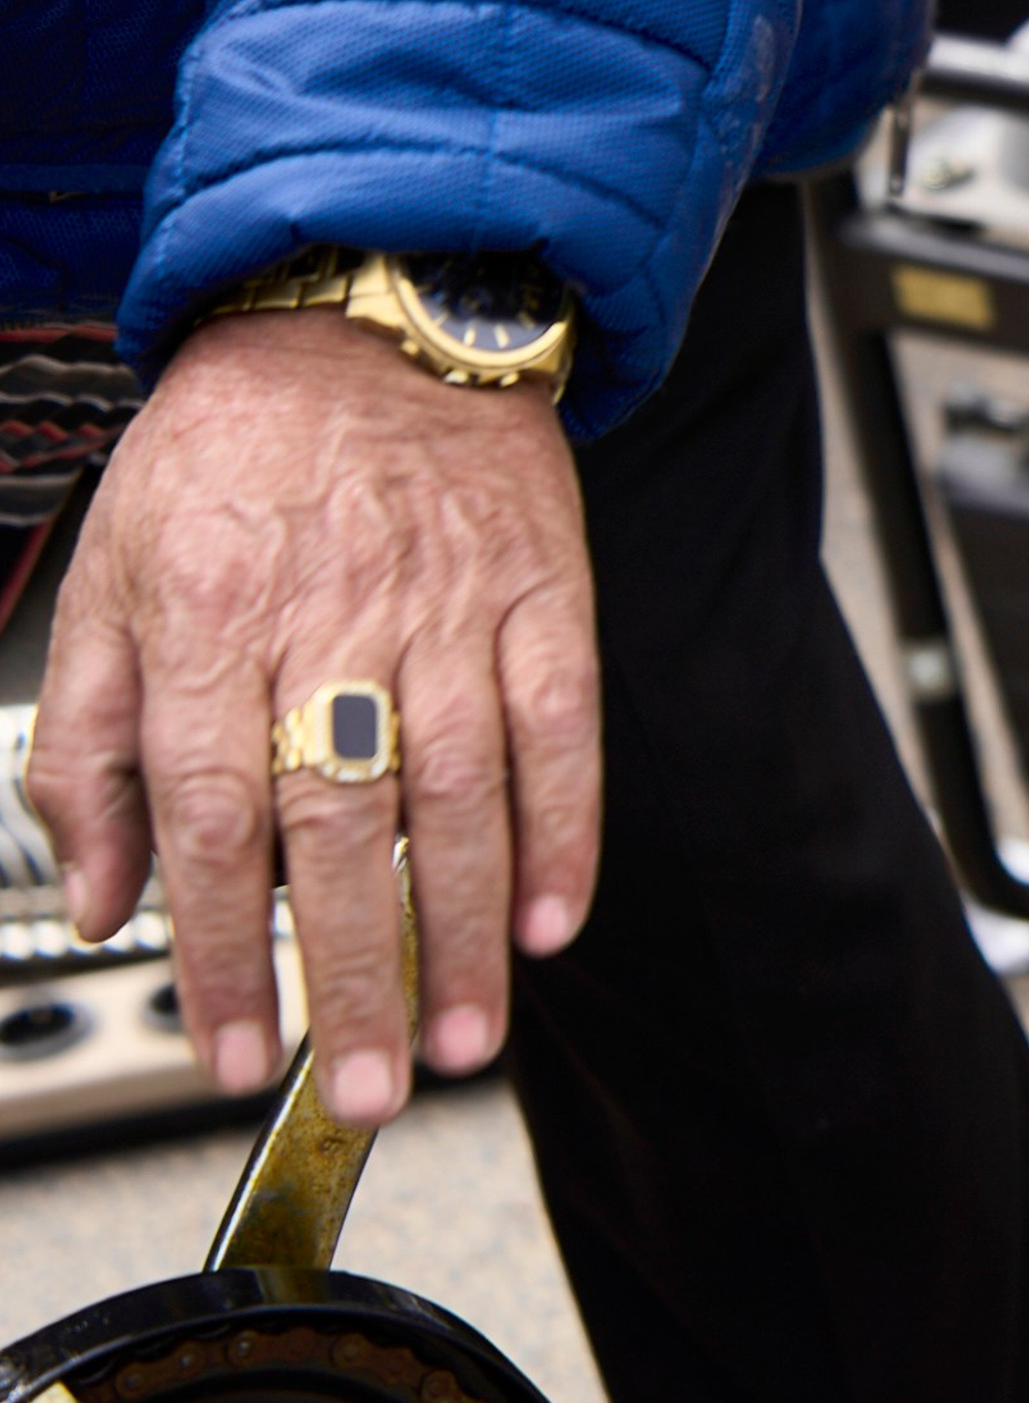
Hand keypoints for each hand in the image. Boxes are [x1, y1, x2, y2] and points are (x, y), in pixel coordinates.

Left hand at [25, 310, 599, 1125]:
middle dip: (353, 976)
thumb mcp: (112, 572)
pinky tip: (553, 917)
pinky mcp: (544, 590)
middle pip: (343, 827)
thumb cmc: (237, 448)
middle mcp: (334, 617)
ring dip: (464, 931)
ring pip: (461, 793)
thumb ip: (89, 739)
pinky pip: (565, 725)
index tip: (229, 1054)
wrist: (374, 313)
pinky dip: (566, 829)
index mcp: (210, 616)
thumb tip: (104, 891)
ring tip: (462, 1040)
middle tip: (363, 1088)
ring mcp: (452, 604)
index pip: (216, 818)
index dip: (223, 955)